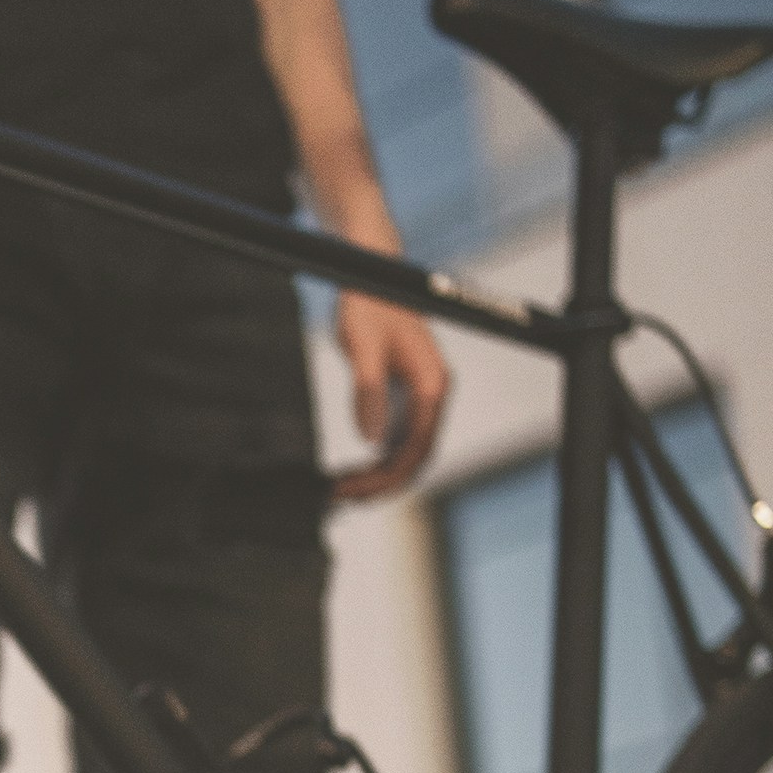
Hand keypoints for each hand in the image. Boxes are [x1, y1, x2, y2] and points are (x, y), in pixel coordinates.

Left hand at [331, 294, 449, 502]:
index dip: (385, 477)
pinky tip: (352, 470)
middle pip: (416, 458)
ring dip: (379, 477)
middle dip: (380, 484)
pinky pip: (398, 440)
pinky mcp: (406, 395)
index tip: (350, 490)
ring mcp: (421, 397)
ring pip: (408, 453)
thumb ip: (368, 390)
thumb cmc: (369, 303)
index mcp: (432, 385)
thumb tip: (371, 439)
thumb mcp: (362, 345)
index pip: (416, 449)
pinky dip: (377, 461)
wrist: (371, 275)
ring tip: (342, 491)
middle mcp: (433, 395)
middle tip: (339, 497)